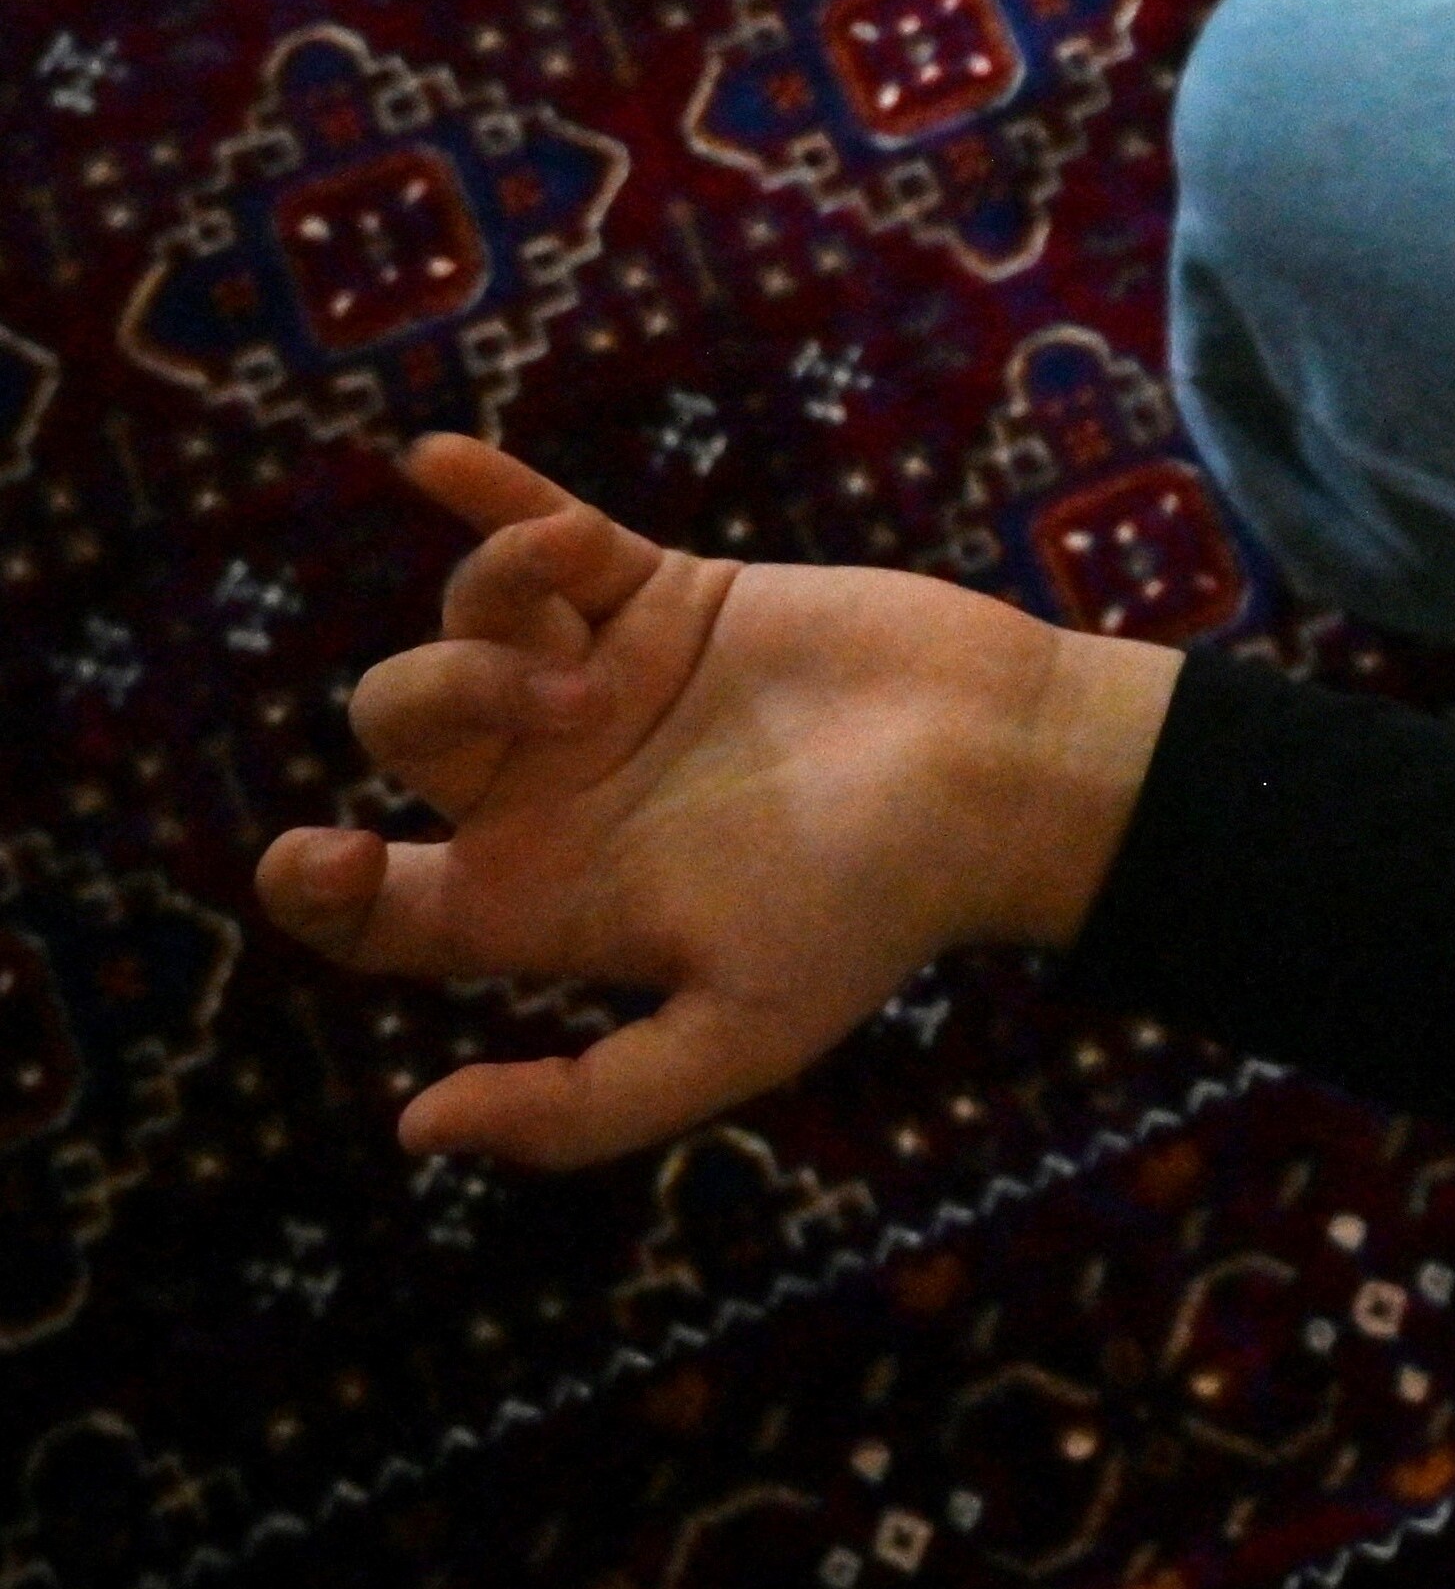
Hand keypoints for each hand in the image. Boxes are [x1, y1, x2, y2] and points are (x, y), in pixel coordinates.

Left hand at [250, 437, 1179, 1169]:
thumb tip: (415, 1130)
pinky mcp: (668, 594)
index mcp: (552, 897)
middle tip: (574, 698)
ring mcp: (608, 681)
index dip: (318, 890)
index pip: (381, 909)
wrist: (1002, 768)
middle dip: (448, 699)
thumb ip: (588, 1106)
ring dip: (494, 597)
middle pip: (405, 735)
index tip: (327, 850)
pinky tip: (428, 459)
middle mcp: (559, 788)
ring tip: (588, 599)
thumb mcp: (739, 1036)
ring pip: (465, 622)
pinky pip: (549, 533)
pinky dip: (485, 493)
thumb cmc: (879, 908)